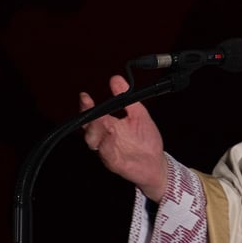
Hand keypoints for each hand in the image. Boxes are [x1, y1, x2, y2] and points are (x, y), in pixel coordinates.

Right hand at [79, 74, 168, 201]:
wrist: (156, 163)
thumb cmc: (146, 140)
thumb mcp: (139, 114)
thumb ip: (127, 98)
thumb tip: (116, 78)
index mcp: (108, 126)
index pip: (93, 115)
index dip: (86, 106)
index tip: (85, 96)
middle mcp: (105, 138)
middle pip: (89, 128)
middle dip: (88, 117)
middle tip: (91, 107)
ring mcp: (108, 151)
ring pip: (94, 141)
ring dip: (96, 130)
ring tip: (103, 121)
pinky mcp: (115, 163)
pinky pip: (107, 154)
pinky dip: (107, 145)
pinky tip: (111, 136)